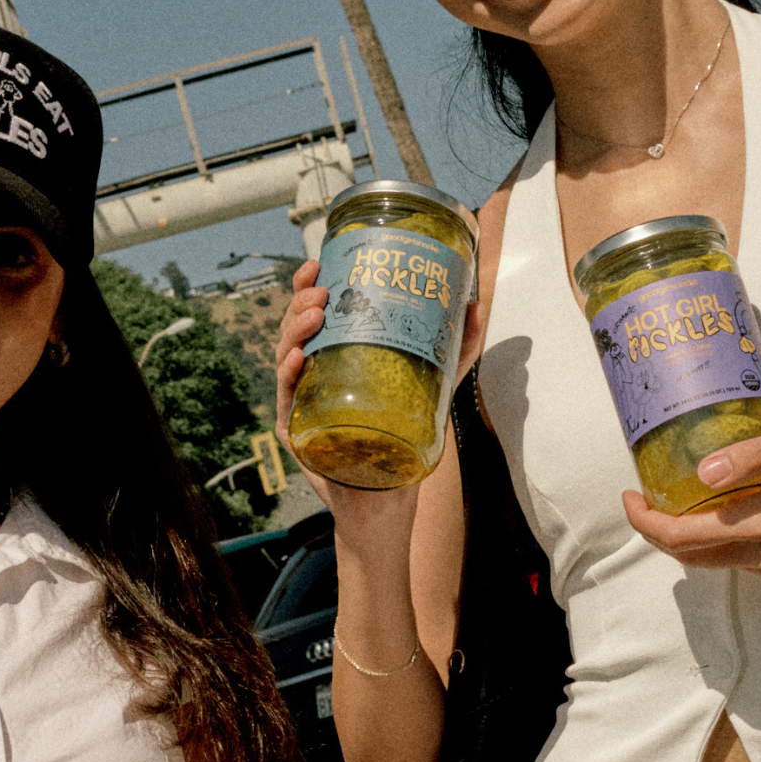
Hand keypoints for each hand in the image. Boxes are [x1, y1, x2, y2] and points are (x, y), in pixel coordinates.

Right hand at [274, 256, 483, 545]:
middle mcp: (313, 375)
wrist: (387, 499)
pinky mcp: (296, 431)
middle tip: (321, 289)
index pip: (315, 313)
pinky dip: (288, 373)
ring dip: (293, 329)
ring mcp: (300, 401)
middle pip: (294, 328)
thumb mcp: (433, 387)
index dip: (308, 285)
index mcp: (336, 357)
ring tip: (314, 315)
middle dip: (301, 301)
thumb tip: (477, 306)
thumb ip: (456, 350)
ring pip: (284, 355)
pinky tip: (298, 359)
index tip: (316, 262)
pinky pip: (284, 397)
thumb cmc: (402, 441)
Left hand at [621, 421, 760, 582]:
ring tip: (679, 503)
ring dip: (688, 539)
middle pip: (690, 556)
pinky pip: (743, 562)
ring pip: (715, 561)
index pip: (681, 537)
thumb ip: (748, 456)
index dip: (645, 521)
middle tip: (645, 499)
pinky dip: (721, 544)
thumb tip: (702, 471)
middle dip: (658, 531)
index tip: (631, 496)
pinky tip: (725, 514)